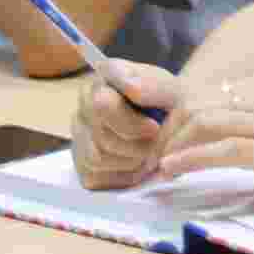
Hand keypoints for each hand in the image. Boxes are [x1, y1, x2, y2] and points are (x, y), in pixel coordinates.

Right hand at [71, 59, 182, 190]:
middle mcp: (85, 101)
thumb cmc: (171, 104)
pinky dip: (124, 175)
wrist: (174, 123)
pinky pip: (97, 176)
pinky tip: (139, 162)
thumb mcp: (174, 91)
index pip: (102, 105)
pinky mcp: (81, 161)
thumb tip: (131, 87)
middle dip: (138, 145)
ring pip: (98, 158)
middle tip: (158, 143)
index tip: (155, 127)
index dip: (131, 123)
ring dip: (133, 161)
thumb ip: (155, 87)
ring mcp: (80, 132)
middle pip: (102, 136)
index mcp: (106, 77)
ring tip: (151, 151)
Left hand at [152, 76, 253, 204]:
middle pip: (196, 105)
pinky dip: (190, 159)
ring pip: (204, 122)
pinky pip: (222, 149)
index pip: (202, 95)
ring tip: (153, 166)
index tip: (154, 144)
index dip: (171, 120)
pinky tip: (171, 170)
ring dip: (170, 145)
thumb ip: (246, 119)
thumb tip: (203, 128)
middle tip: (145, 158)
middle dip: (163, 132)